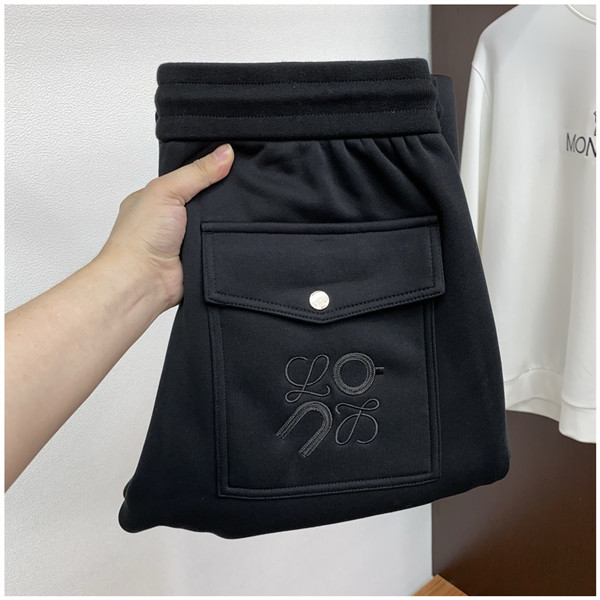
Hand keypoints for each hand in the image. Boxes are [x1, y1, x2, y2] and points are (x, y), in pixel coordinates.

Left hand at [97, 143, 233, 310]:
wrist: (143, 281)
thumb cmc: (140, 238)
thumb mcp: (167, 190)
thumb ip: (197, 172)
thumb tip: (226, 152)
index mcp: (159, 197)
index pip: (190, 176)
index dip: (210, 168)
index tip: (233, 158)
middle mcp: (172, 218)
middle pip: (207, 199)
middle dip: (223, 195)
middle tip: (245, 184)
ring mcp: (186, 239)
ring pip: (217, 223)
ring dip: (226, 220)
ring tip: (246, 208)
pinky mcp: (200, 258)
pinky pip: (221, 244)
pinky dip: (228, 241)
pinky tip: (240, 232)